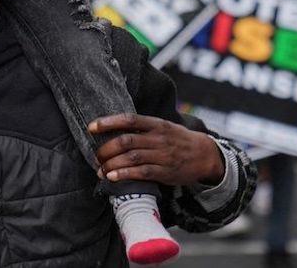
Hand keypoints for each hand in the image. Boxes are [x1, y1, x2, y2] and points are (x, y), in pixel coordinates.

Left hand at [89, 113, 224, 185]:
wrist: (205, 155)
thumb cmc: (177, 139)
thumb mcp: (163, 126)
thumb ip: (142, 127)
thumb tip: (113, 127)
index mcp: (156, 124)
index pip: (129, 120)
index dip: (108, 122)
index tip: (91, 127)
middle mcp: (158, 138)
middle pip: (126, 141)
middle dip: (106, 149)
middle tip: (96, 156)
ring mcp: (162, 155)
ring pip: (131, 158)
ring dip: (111, 164)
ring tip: (100, 169)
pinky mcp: (165, 172)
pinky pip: (141, 173)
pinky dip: (124, 175)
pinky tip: (112, 177)